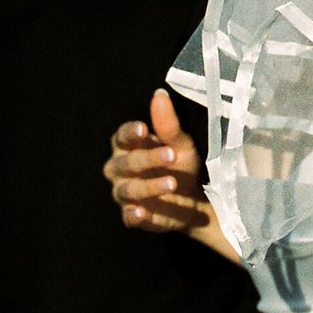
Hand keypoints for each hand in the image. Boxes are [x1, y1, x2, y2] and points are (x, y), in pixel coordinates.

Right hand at [103, 88, 209, 235]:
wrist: (191, 197)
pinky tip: (141, 212)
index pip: (122, 137)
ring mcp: (125, 194)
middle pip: (126, 163)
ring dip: (149, 187)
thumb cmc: (179, 163)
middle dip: (147, 159)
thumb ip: (167, 124)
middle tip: (171, 155)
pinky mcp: (133, 215)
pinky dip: (133, 215)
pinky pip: (128, 216)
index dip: (130, 132)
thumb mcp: (179, 143)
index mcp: (128, 146)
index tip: (143, 129)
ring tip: (172, 183)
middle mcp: (120, 169)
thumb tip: (159, 95)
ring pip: (129, 190)